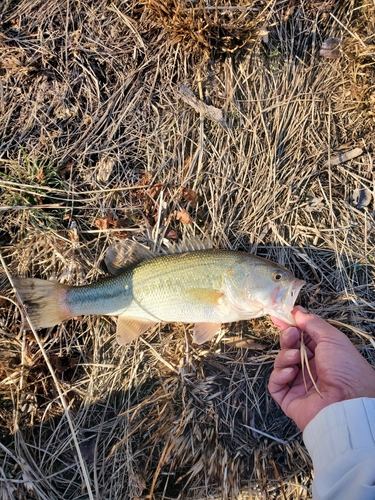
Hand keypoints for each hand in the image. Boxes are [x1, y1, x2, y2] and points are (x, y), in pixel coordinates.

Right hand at [268, 306, 374, 430]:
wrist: (348, 403)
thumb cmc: (346, 369)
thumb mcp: (332, 338)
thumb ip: (312, 323)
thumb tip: (297, 312)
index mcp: (323, 354)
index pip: (301, 337)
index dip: (290, 326)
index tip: (280, 317)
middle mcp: (311, 368)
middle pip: (289, 348)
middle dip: (287, 339)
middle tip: (290, 335)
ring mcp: (299, 384)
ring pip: (281, 364)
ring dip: (285, 356)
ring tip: (296, 358)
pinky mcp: (290, 398)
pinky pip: (275, 384)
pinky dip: (279, 375)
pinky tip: (290, 373)